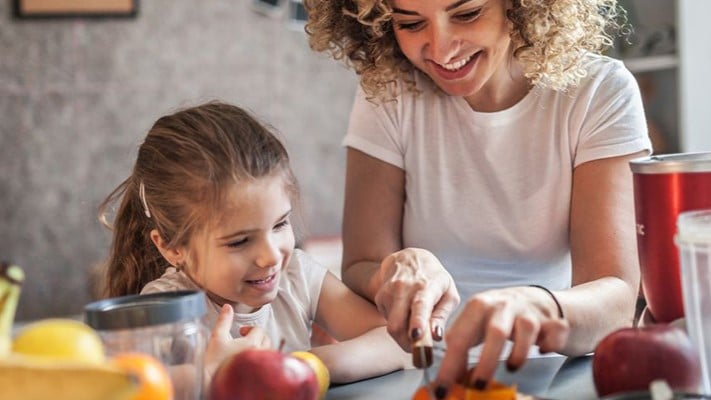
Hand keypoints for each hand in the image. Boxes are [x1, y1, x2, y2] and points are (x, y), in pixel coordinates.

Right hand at [204, 304, 271, 378]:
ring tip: (247, 349)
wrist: (210, 382)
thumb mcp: (217, 337)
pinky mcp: (258, 374)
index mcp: (251, 343)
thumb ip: (224, 321)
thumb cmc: (213, 361)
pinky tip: (250, 361)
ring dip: (260, 347)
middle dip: (257, 336)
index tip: (240, 331)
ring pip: (268, 351)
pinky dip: (261, 359)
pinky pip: (267, 364)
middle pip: (266, 339)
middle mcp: (259, 354)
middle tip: (244, 339)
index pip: (258, 330)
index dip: (249, 328)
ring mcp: (260, 366)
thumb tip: (227, 307)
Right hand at [374, 248, 459, 350]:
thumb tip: (436, 337)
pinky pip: (388, 321)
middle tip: (420, 350)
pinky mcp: (380, 297)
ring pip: (391, 327)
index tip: (416, 336)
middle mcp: (404, 288)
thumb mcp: (448, 293)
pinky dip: (398, 324)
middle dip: (407, 344)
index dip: (418, 322)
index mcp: (426, 286)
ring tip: (415, 327)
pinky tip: (405, 312)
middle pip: (397, 324)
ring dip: (404, 336)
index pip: (420, 305)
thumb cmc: (434, 279)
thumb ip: (442, 315)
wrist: (409, 258)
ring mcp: (389, 291)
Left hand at [435, 286, 569, 388]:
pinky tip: (542, 350)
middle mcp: (503, 305)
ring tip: (512, 367)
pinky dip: (549, 346)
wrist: (540, 300)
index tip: (443, 389)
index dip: (449, 366)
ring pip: (526, 331)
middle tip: (479, 386)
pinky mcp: (553, 319)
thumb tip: (450, 378)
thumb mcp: (478, 324)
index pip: (460, 337)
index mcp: (478, 306)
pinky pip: (554, 335)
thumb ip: (463, 346)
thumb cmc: (502, 316)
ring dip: (519, 355)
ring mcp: (530, 311)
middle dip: (486, 363)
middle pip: (495, 333)